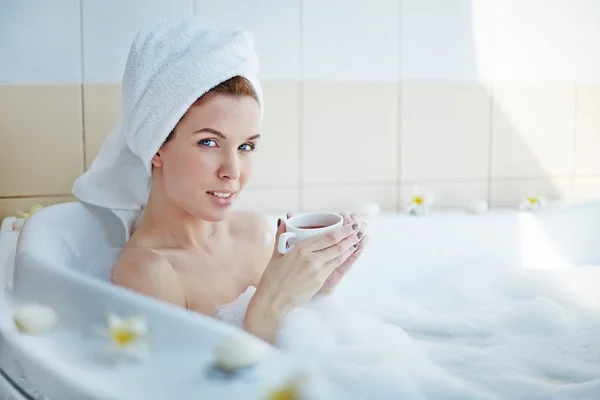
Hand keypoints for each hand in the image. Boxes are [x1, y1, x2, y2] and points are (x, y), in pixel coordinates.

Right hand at [244, 216, 360, 342]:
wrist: (272, 301)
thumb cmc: (272, 278)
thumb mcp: (275, 254)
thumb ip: (281, 236)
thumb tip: (283, 220)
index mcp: (300, 250)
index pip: (327, 237)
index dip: (342, 230)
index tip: (349, 225)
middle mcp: (311, 259)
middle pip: (337, 245)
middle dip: (350, 237)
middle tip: (357, 229)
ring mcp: (317, 271)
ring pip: (338, 256)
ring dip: (349, 247)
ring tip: (357, 240)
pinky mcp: (320, 281)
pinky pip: (334, 266)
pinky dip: (342, 258)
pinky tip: (347, 254)